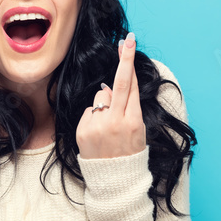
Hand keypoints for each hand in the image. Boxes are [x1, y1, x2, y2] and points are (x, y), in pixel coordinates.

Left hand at [76, 32, 146, 158]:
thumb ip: (127, 108)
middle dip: (124, 60)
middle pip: (118, 83)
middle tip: (126, 40)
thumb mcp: (137, 131)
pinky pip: (89, 111)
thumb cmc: (128, 153)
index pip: (131, 86)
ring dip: (104, 104)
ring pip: (100, 97)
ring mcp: (98, 126)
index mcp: (134, 122)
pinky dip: (93, 117)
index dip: (129, 63)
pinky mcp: (83, 130)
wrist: (114, 180)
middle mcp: (116, 122)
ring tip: (108, 126)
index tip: (128, 44)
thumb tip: (109, 87)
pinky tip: (98, 132)